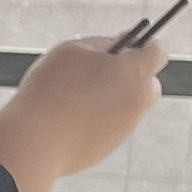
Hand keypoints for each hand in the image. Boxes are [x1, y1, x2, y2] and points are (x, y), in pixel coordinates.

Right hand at [0, 36, 163, 191]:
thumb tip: (119, 45)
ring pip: (126, 106)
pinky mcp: (110, 147)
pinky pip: (110, 126)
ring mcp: (125, 127)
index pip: (157, 52)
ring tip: (75, 98)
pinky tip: (70, 119)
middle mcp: (138, 101)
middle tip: (99, 73)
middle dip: (131, 77)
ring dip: (110, 99)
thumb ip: (103, 44)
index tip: (122, 48)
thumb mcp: (74, 50)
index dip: (141, 47)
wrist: (34, 141)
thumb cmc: (51, 90)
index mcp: (133, 72)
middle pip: (148, 83)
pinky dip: (97, 121)